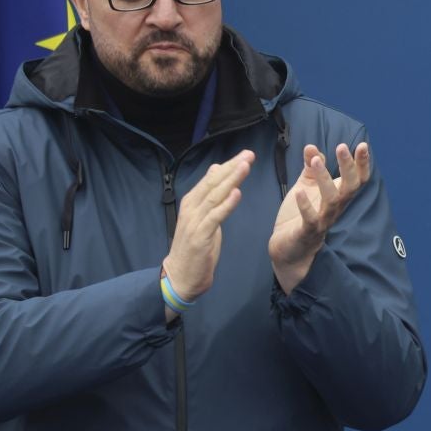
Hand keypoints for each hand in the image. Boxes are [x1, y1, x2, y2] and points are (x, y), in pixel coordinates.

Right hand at [162, 150, 253, 305]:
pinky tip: (237, 193)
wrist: (181, 275)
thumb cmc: (195, 246)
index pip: (212, 179)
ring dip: (230, 180)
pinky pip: (215, 217)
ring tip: (245, 166)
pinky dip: (226, 205)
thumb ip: (210, 195)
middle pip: (213, 183)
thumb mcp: (203, 217)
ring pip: (214, 196)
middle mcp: (192, 208)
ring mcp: (195, 221)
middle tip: (249, 154)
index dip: (228, 166)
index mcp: (193, 202)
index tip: (246, 154)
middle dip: (231, 168)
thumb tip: (216, 171)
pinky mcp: (200, 236)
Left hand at [269, 142, 371, 293]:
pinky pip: (311, 219)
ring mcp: (323, 220)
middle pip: (350, 187)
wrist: (289, 248)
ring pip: (332, 200)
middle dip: (348, 166)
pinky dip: (306, 205)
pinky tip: (299, 191)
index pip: (357, 179)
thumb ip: (310, 168)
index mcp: (338, 196)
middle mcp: (335, 208)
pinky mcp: (308, 231)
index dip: (362, 163)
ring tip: (316, 160)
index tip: (362, 145)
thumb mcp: (306, 186)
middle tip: (342, 146)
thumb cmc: (300, 216)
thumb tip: (311, 146)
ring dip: (325, 179)